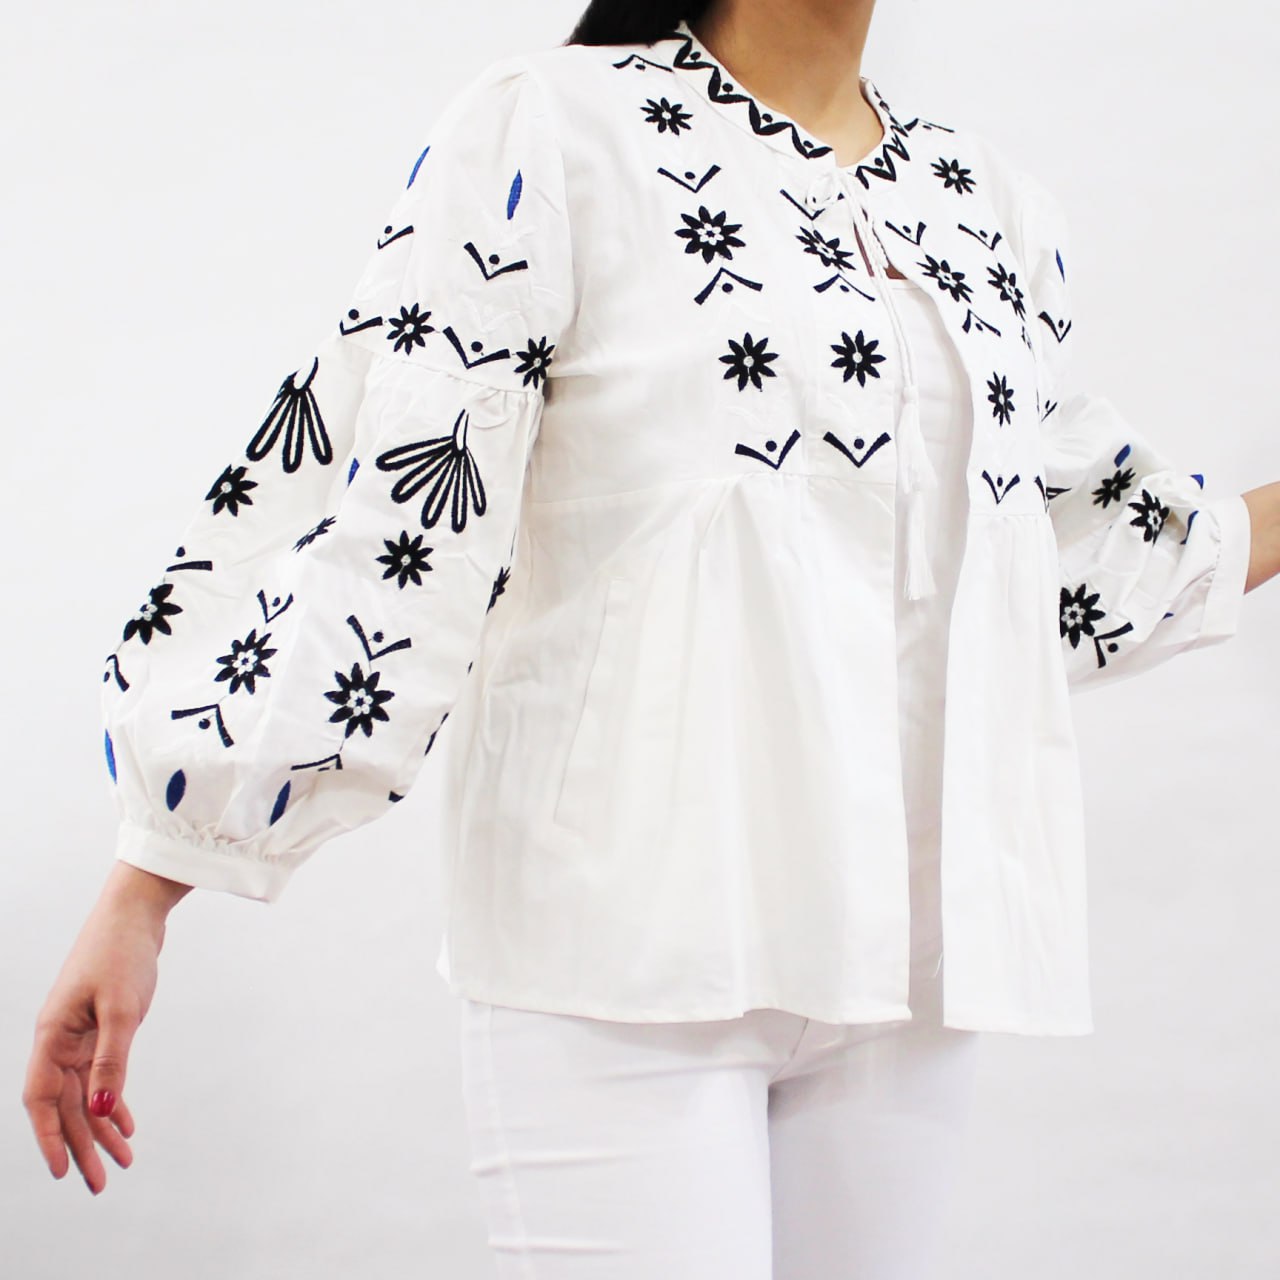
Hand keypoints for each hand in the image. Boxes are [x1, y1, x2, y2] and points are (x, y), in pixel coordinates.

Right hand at [23, 861, 189, 1193]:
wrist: (137, 914)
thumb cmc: (122, 954)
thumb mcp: (122, 1010)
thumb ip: (112, 1062)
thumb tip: (101, 1113)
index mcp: (52, 1036)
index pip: (41, 1099)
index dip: (49, 1137)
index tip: (63, 1172)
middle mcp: (60, 1039)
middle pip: (66, 1104)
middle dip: (82, 1144)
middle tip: (100, 1183)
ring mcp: (80, 1034)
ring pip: (86, 1093)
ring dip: (101, 1127)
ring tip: (122, 1161)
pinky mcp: (102, 1027)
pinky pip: (102, 1075)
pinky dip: (113, 1100)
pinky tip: (124, 1125)